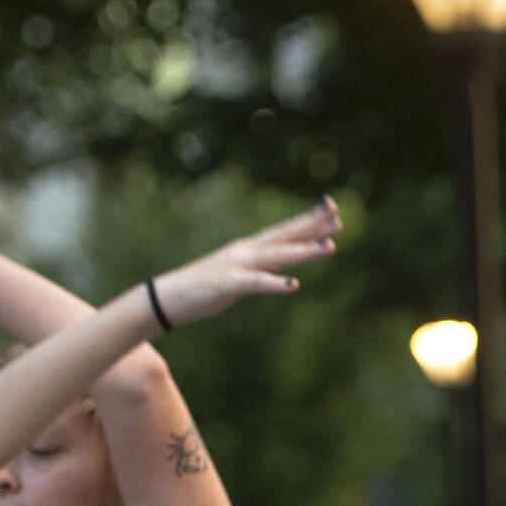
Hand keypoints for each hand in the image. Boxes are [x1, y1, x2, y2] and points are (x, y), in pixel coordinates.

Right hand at [144, 197, 341, 326]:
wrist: (167, 298)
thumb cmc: (202, 287)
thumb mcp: (237, 274)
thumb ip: (258, 268)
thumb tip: (279, 268)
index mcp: (249, 248)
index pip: (284, 230)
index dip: (309, 220)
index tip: (332, 207)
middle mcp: (246, 251)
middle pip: (285, 236)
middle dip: (313, 226)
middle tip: (339, 216)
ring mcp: (237, 266)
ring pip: (277, 256)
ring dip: (304, 251)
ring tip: (330, 247)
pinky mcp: (228, 285)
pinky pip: (256, 284)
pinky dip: (275, 284)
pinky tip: (294, 285)